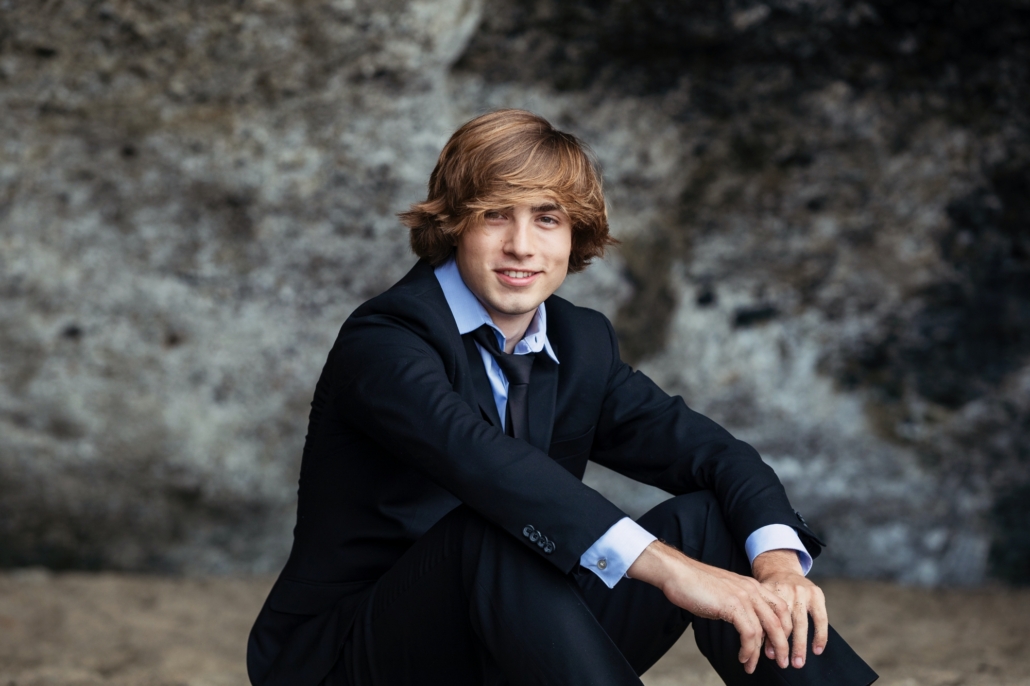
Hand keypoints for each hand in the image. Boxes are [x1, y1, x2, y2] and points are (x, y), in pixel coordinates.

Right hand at [627, 541, 793, 673]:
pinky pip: (749, 633)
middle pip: (779, 620)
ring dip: (761, 653)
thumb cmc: (695, 584)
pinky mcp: (732, 605)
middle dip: (782, 645)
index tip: (778, 646)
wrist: (678, 573)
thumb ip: (738, 604)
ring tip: (753, 665)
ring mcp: (743, 596)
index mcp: (752, 585)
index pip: (781, 608)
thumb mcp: (725, 593)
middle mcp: (752, 589)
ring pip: (766, 629)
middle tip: (781, 662)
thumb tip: (745, 625)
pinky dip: (748, 649)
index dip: (784, 629)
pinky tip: (742, 656)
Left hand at [751, 549, 827, 668]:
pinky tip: (817, 650)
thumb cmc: (767, 591)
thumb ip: (760, 618)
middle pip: (784, 623)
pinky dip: (820, 636)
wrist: (780, 567)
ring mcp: (802, 591)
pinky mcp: (817, 593)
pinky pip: (821, 618)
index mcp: (768, 591)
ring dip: (800, 645)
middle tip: (784, 664)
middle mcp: (785, 591)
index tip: (768, 656)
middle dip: (784, 646)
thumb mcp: (759, 597)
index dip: (769, 639)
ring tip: (798, 663)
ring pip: (801, 623)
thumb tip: (761, 649)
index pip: (769, 620)